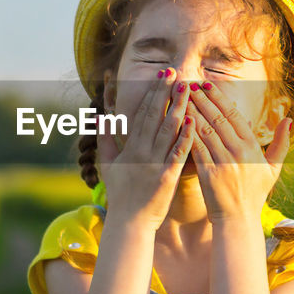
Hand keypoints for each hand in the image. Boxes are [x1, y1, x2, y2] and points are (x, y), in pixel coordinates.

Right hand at [97, 68, 195, 230]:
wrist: (129, 222)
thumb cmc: (120, 193)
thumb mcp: (108, 164)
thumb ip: (106, 139)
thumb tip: (101, 116)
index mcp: (130, 147)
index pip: (141, 114)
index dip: (151, 93)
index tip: (160, 75)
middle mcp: (141, 151)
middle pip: (154, 116)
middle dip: (164, 93)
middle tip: (174, 71)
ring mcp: (154, 163)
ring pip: (167, 130)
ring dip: (177, 107)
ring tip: (186, 88)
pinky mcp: (167, 176)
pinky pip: (177, 153)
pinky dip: (184, 137)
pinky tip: (192, 122)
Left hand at [186, 81, 290, 222]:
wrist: (239, 220)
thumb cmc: (255, 194)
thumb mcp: (273, 168)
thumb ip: (282, 143)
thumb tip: (289, 119)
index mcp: (253, 147)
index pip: (234, 115)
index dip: (219, 98)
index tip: (207, 84)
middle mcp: (239, 152)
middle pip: (218, 118)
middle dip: (203, 99)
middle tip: (190, 84)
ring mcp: (224, 162)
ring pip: (206, 130)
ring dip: (192, 111)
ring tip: (180, 97)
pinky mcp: (209, 173)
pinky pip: (197, 148)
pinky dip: (187, 133)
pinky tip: (178, 121)